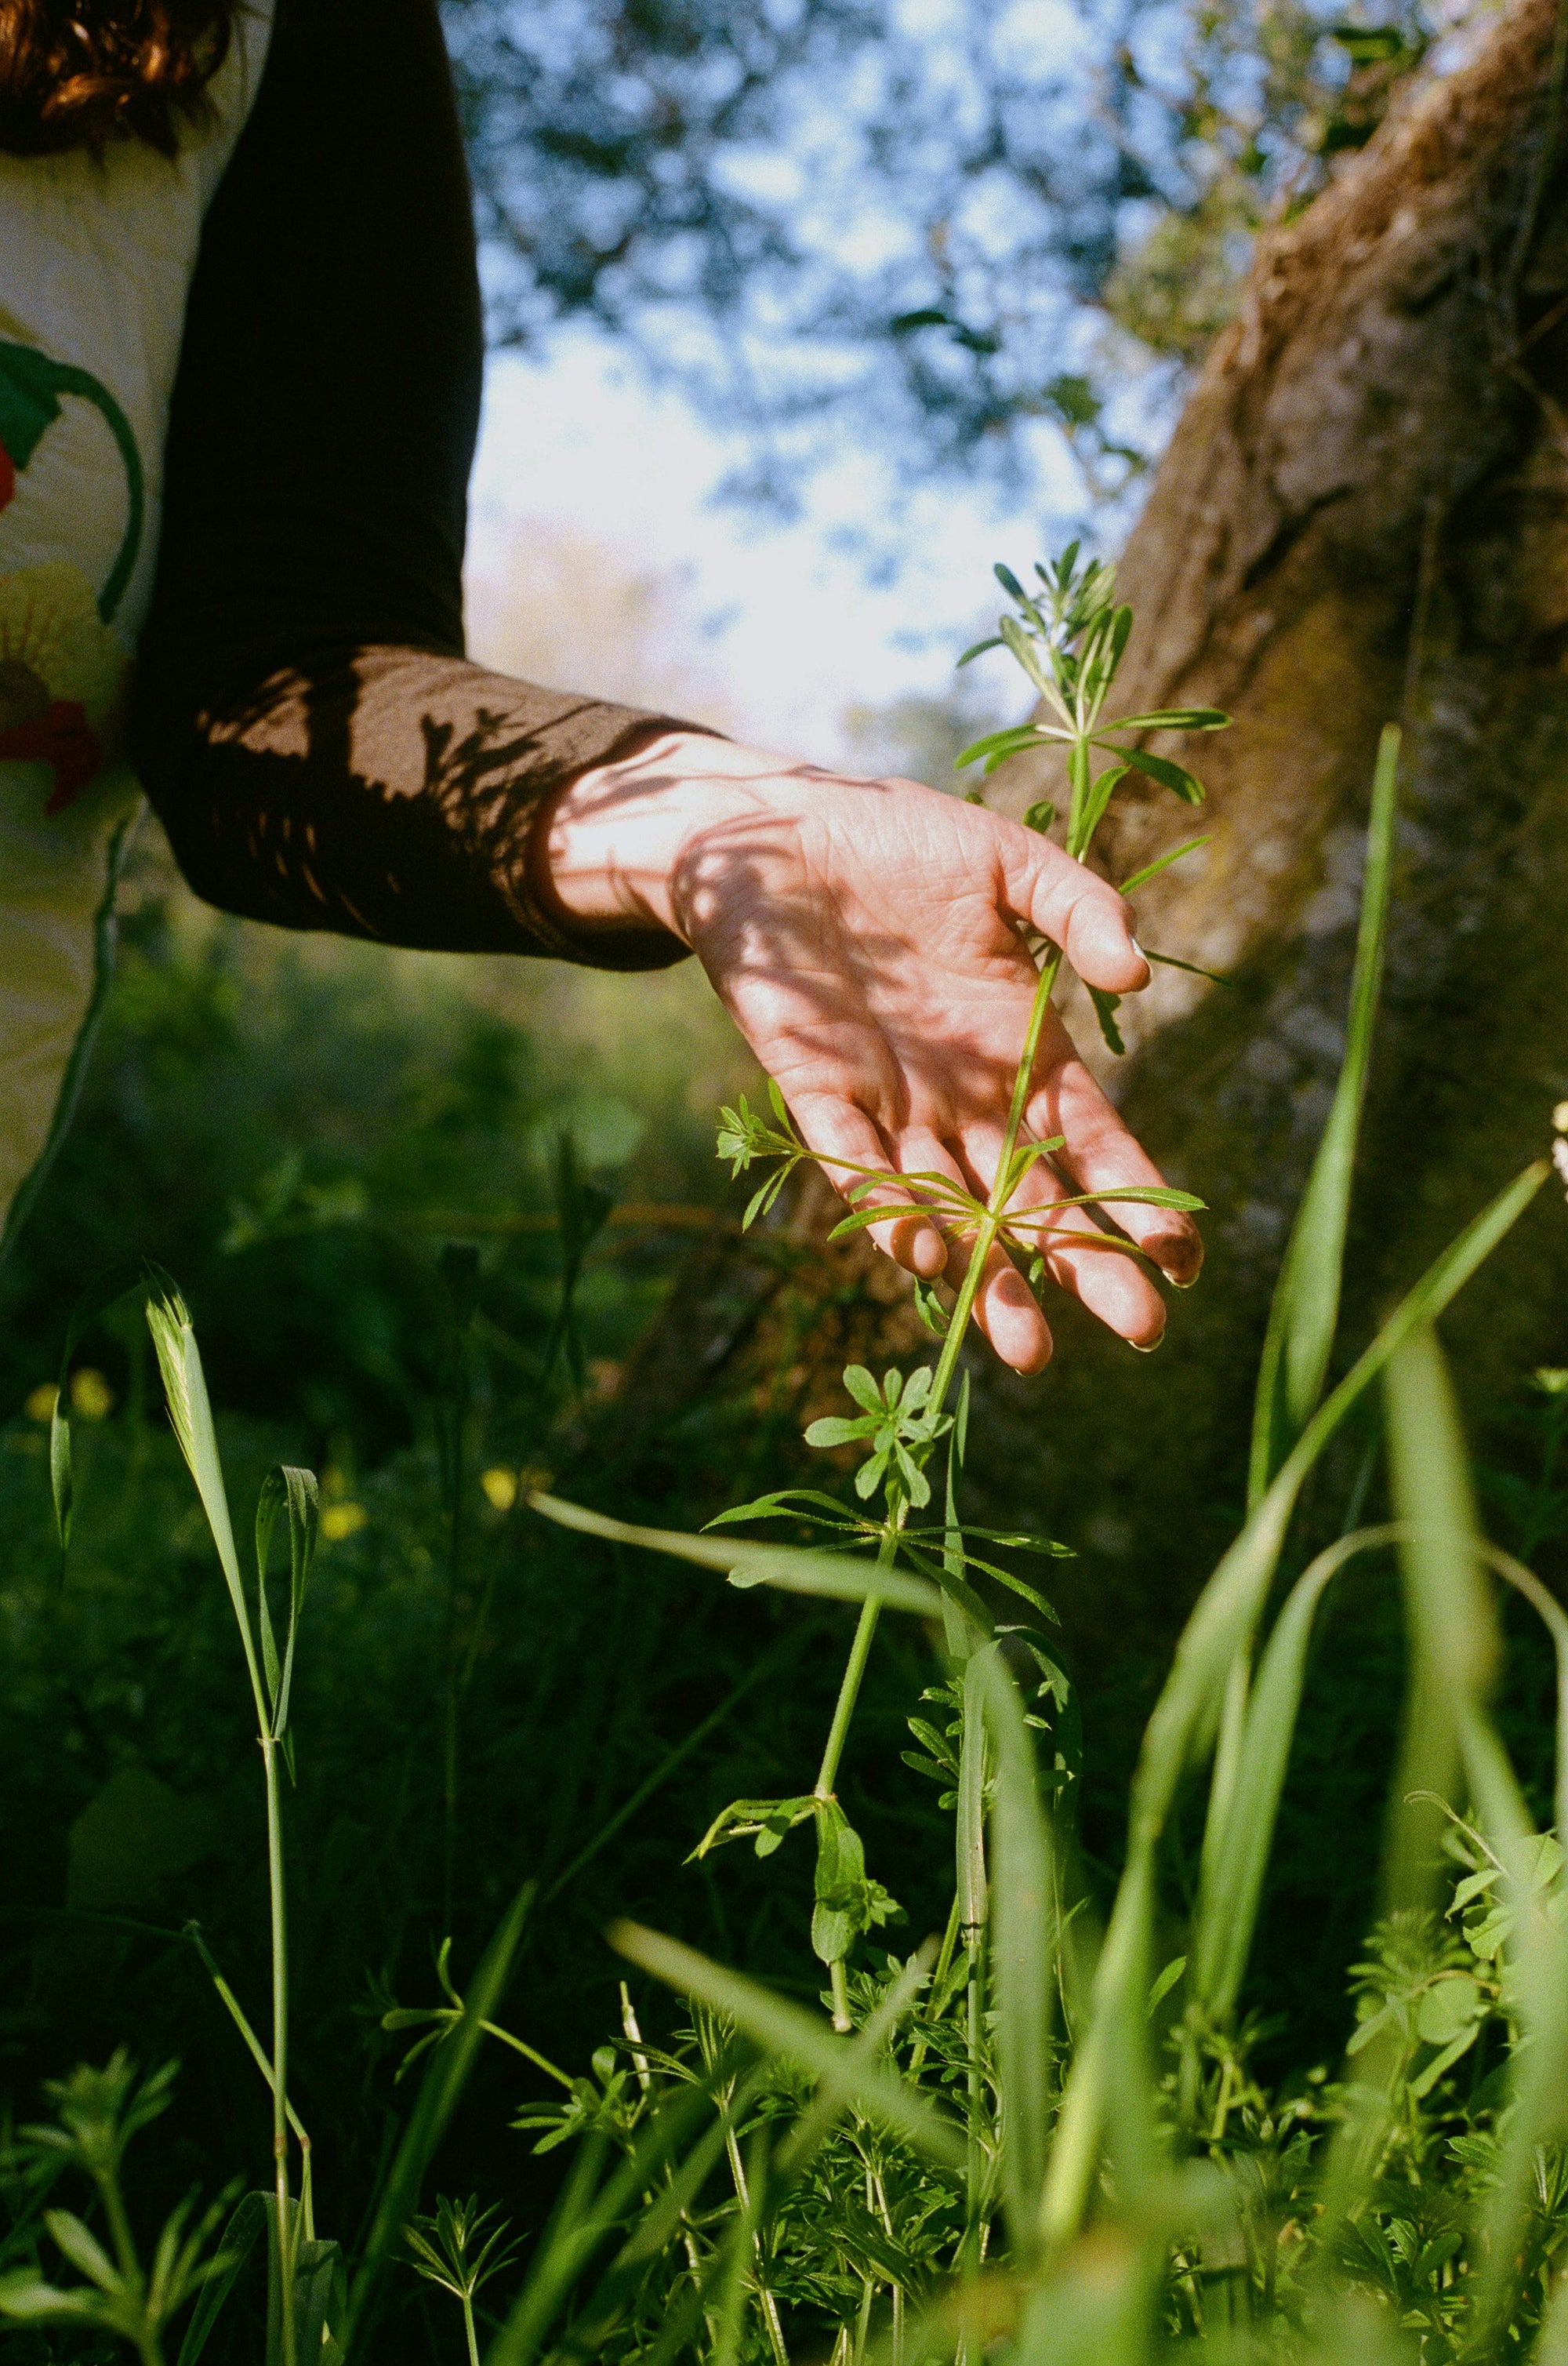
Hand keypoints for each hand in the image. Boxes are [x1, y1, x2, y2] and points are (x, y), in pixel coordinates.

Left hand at [543, 732, 1201, 1373]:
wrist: (775, 831)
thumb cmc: (898, 844)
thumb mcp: (1009, 863)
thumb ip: (1079, 909)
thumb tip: (1134, 972)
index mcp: (1024, 1048)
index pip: (1092, 1142)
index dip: (1136, 1196)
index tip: (1183, 1259)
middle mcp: (964, 1093)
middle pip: (1032, 1199)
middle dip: (1082, 1265)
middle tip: (1138, 1331)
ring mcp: (891, 1099)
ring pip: (949, 1206)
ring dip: (986, 1274)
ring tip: (1028, 1347)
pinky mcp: (815, 1087)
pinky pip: (853, 1160)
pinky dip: (885, 1208)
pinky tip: (922, 1257)